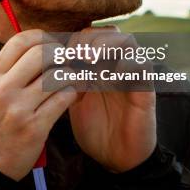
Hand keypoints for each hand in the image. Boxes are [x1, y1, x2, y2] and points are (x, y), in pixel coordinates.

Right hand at [0, 30, 76, 180]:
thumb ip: (6, 71)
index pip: (19, 41)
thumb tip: (34, 48)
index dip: (41, 37)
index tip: (50, 44)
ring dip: (69, 75)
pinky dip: (72, 93)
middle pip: (41, 53)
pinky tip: (69, 96)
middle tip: (65, 61)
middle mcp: (2, 89)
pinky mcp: (35, 127)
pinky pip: (64, 98)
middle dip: (59, 54)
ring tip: (68, 81)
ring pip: (57, 75)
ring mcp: (19, 109)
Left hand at [67, 26, 156, 172]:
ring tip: (88, 59)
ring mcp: (132, 76)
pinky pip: (143, 66)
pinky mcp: (145, 90)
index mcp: (99, 66)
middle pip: (110, 32)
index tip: (60, 53)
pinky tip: (108, 75)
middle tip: (74, 53)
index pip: (91, 35)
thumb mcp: (72, 98)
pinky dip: (127, 63)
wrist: (115, 158)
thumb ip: (65, 79)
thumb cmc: (93, 127)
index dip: (75, 38)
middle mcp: (117, 66)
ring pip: (128, 42)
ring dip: (107, 45)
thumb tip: (44, 61)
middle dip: (90, 38)